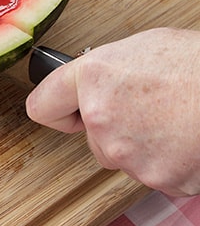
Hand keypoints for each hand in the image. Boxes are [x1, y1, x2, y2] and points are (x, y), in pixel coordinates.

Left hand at [26, 28, 199, 196]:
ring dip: (138, 143)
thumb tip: (92, 84)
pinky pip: (150, 171)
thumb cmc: (195, 65)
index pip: (41, 107)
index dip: (57, 107)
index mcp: (91, 78)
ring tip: (169, 118)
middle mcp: (101, 118)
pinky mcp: (156, 177)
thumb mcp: (138, 48)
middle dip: (111, 125)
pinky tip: (180, 136)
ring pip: (119, 155)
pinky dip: (165, 160)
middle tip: (144, 105)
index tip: (67, 109)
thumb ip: (102, 71)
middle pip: (89, 136)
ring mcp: (127, 153)